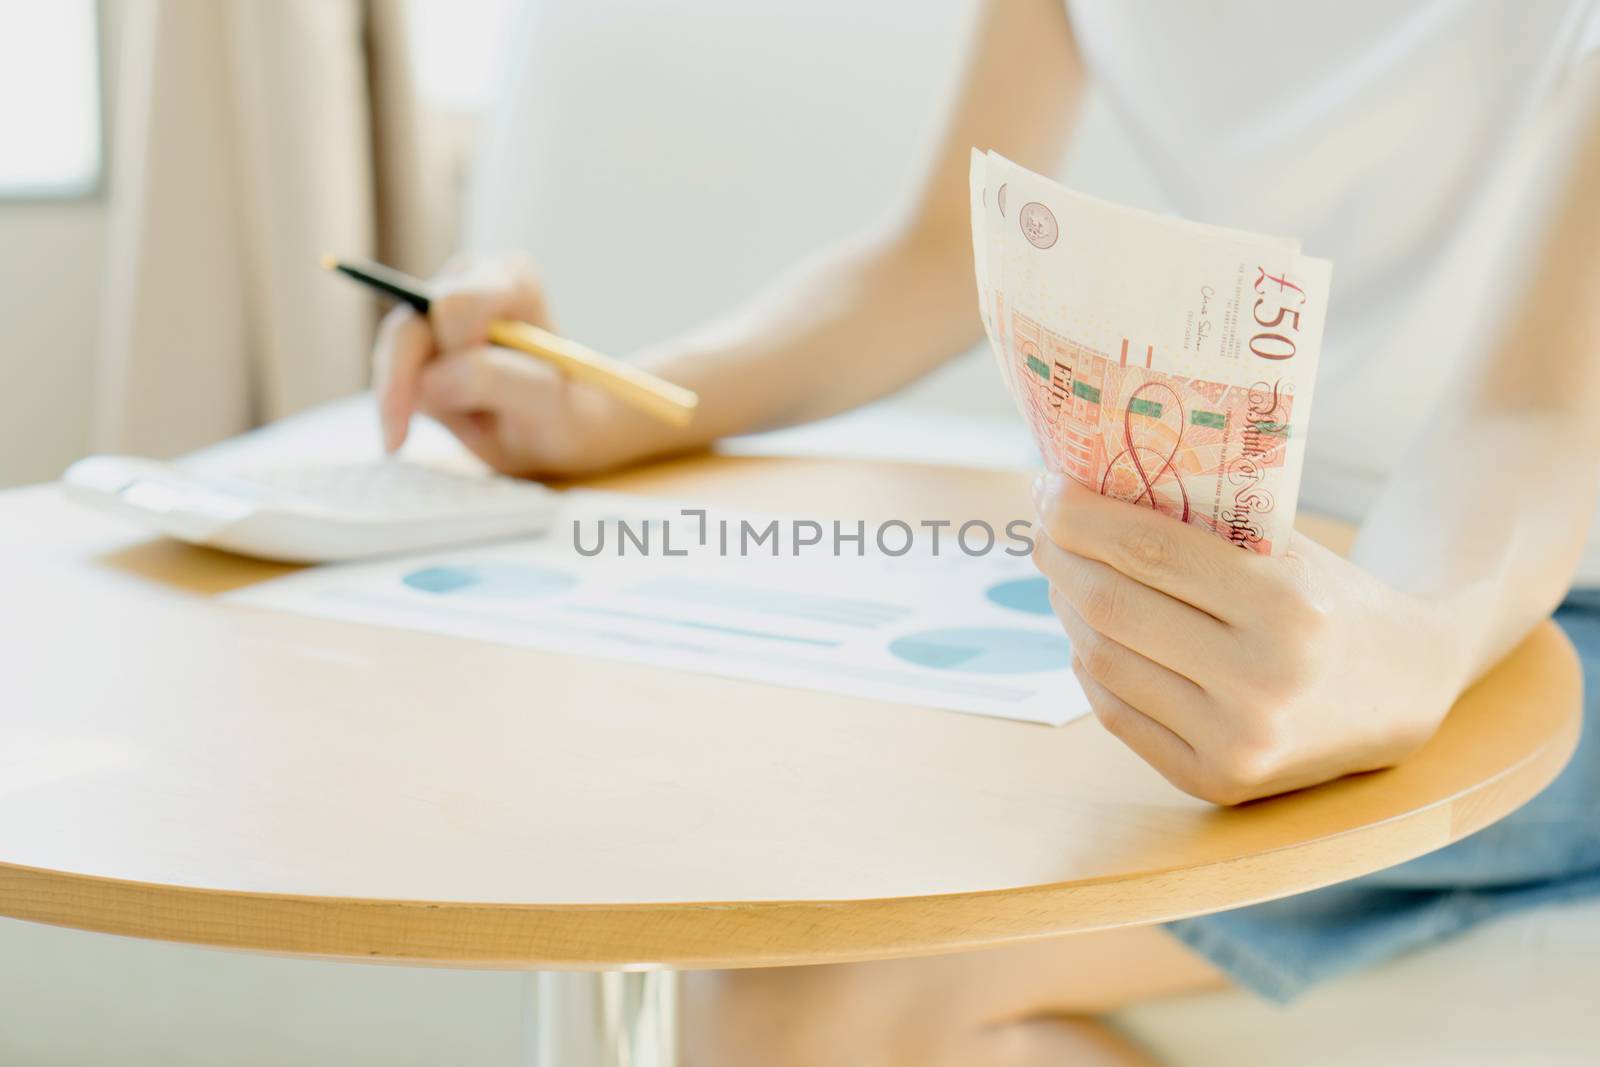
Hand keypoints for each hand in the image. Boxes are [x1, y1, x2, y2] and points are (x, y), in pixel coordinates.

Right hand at [372, 253, 678, 477]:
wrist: (563, 435)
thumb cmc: (567, 415)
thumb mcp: (550, 404)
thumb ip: (499, 381)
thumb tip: (429, 380)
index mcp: (511, 281)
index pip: (455, 306)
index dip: (460, 353)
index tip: (490, 393)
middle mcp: (467, 284)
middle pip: (409, 327)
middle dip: (429, 383)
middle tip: (471, 425)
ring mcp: (435, 314)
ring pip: (392, 352)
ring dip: (419, 399)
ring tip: (471, 426)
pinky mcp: (414, 348)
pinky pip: (387, 374)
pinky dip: (400, 408)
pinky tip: (433, 430)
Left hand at [1031, 474, 1467, 804]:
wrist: (1405, 688)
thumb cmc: (1331, 598)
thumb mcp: (1287, 548)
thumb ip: (1202, 526)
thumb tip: (1086, 493)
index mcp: (1288, 606)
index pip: (1148, 550)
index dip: (1080, 516)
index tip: (1047, 487)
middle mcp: (1261, 682)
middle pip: (1111, 607)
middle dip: (1060, 558)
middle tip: (1042, 527)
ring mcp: (1236, 742)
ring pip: (1103, 661)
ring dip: (1067, 609)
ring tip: (1064, 575)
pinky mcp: (1215, 781)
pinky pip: (1116, 714)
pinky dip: (1089, 665)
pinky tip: (1087, 633)